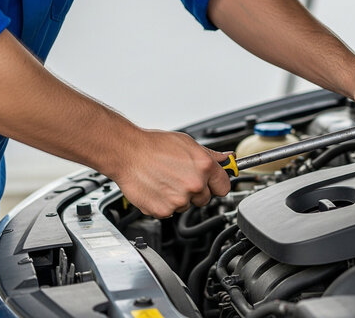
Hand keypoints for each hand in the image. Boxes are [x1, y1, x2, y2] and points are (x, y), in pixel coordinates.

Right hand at [107, 130, 231, 217]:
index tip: (212, 183)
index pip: (224, 186)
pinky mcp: (164, 210)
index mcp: (204, 167)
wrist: (127, 152)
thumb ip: (210, 155)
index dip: (217, 184)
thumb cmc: (154, 145)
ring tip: (165, 180)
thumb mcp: (188, 143)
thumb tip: (227, 158)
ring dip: (179, 197)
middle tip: (180, 178)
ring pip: (187, 206)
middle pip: (206, 198)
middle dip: (196, 191)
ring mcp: (179, 200)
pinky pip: (170, 212)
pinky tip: (157, 188)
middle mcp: (195, 184)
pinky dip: (164, 203)